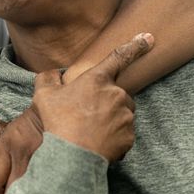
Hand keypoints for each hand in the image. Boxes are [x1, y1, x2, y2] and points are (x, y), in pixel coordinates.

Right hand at [35, 33, 153, 161]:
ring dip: (110, 120)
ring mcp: (125, 117)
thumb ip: (48, 79)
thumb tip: (53, 75)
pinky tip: (96, 143)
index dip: (135, 45)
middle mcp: (116, 95)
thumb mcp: (43, 95)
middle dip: (106, 102)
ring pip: (121, 114)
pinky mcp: (129, 137)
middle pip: (117, 94)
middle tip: (86, 115)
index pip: (119, 57)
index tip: (149, 38)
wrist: (71, 156)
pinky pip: (123, 134)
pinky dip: (112, 138)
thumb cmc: (58, 122)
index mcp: (98, 79)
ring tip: (89, 131)